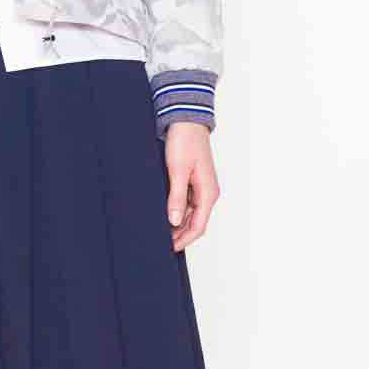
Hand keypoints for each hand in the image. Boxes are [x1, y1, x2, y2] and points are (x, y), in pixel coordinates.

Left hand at [163, 122, 218, 250]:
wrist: (186, 120)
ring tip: (160, 230)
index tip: (169, 247)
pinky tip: (164, 213)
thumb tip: (175, 221)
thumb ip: (177, 197)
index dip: (184, 240)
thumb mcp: (177, 170)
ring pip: (191, 214)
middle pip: (196, 223)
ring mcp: (201, 188)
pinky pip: (187, 203)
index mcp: (208, 193)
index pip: (198, 227)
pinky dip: (177, 211)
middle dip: (180, 235)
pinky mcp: (193, 181)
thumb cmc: (184, 141)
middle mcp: (207, 192)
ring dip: (178, 224)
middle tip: (161, 242)